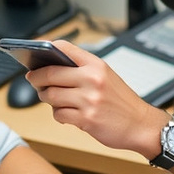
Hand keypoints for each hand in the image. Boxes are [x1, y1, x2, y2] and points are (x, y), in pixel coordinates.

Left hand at [27, 42, 168, 158]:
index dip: (44, 49)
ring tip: (50, 98)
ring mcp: (89, 99)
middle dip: (36, 78)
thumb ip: (81, 70)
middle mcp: (92, 79)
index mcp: (96, 65)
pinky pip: (59, 114)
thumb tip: (49, 68)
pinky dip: (58, 114)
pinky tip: (65, 113)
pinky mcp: (86, 119)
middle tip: (33, 80)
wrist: (140, 124)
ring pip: (51, 95)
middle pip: (50, 73)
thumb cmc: (121, 101)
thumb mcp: (106, 76)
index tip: (34, 54)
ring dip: (46, 98)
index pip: (63, 48)